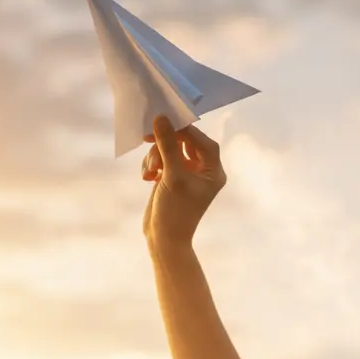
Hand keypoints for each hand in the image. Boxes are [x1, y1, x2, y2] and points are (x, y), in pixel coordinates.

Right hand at [141, 115, 227, 258]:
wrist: (163, 240)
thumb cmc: (174, 211)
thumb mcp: (172, 176)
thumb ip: (168, 146)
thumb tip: (161, 118)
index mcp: (213, 169)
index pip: (199, 139)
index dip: (181, 129)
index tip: (160, 123)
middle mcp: (203, 169)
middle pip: (183, 141)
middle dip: (164, 145)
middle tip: (146, 140)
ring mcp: (186, 173)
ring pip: (169, 149)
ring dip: (155, 157)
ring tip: (149, 173)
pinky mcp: (171, 177)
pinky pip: (161, 159)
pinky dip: (152, 165)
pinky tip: (147, 177)